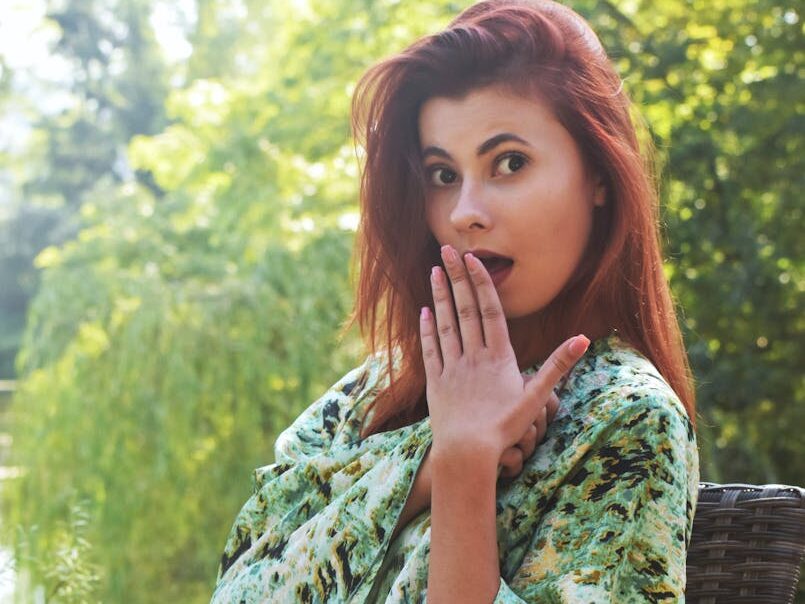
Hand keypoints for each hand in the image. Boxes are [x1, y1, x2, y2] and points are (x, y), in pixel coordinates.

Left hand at [420, 244, 588, 465]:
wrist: (467, 453)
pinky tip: (423, 312)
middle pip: (465, 309)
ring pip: (445, 324)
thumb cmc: (504, 428)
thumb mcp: (537, 398)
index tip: (472, 259)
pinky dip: (427, 329)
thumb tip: (583, 340)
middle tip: (447, 249)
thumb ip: (558, 366)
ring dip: (439, 296)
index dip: (481, 283)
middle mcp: (473, 356)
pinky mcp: (435, 382)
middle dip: (456, 278)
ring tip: (434, 271)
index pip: (489, 310)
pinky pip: (430, 349)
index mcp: (498, 357)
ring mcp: (451, 367)